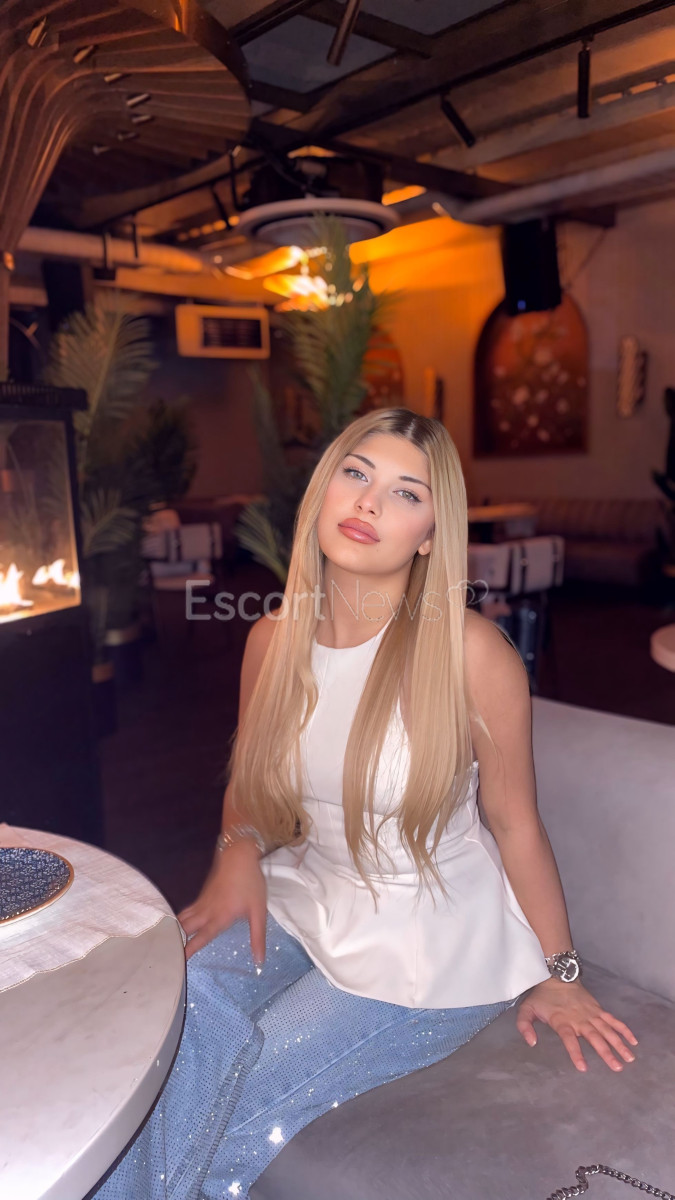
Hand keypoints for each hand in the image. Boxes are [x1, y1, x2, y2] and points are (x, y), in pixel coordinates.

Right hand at [177, 840, 267, 963]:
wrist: (238, 855)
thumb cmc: (250, 883)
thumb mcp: (259, 911)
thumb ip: (258, 937)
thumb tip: (259, 961)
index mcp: (220, 917)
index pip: (201, 937)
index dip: (189, 949)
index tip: (177, 961)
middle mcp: (206, 912)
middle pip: (185, 928)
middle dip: (174, 940)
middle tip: (165, 955)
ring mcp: (202, 902)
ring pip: (182, 918)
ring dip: (173, 930)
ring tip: (165, 944)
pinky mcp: (202, 895)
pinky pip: (186, 911)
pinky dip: (178, 920)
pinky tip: (176, 925)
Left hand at [516, 977, 638, 1072]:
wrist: (557, 976)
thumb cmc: (542, 997)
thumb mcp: (527, 1009)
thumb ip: (524, 1026)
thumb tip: (531, 1043)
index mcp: (562, 1022)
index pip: (570, 1040)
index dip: (576, 1053)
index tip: (583, 1067)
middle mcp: (579, 1019)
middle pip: (594, 1037)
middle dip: (606, 1053)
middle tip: (617, 1067)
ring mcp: (591, 1014)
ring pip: (607, 1031)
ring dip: (619, 1044)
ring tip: (629, 1058)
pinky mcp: (598, 1010)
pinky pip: (613, 1021)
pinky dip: (624, 1030)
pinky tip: (633, 1041)